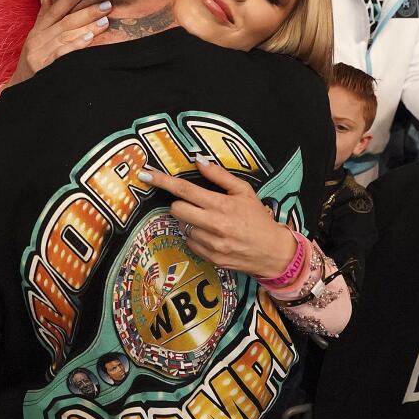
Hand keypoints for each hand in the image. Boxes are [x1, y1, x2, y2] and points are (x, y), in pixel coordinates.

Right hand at [8, 0, 111, 86]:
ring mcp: (41, 54)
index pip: (53, 12)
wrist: (21, 90)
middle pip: (64, 23)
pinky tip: (89, 39)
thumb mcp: (34, 38)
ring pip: (66, 36)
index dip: (67, 0)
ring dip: (87, 27)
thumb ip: (43, 17)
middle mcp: (38, 41)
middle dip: (87, 13)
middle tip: (106, 6)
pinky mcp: (45, 68)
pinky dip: (76, 45)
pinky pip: (63, 54)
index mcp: (37, 32)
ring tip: (104, 22)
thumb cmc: (32, 62)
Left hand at [142, 158, 296, 277]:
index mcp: (221, 205)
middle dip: (180, 204)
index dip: (162, 181)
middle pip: (176, 209)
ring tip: (209, 221)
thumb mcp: (244, 191)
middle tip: (195, 204)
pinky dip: (195, 236)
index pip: (184, 190)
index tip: (145, 175)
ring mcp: (211, 244)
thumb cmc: (258, 218)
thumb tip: (198, 160)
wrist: (273, 252)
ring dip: (189, 221)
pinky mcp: (209, 258)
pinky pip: (189, 242)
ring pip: (182, 226)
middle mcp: (214, 226)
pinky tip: (211, 234)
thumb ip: (219, 175)